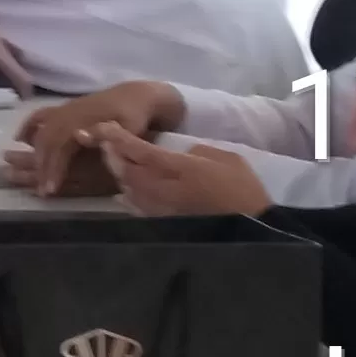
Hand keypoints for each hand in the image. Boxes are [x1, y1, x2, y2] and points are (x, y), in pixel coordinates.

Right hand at [9, 82, 185, 192]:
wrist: (137, 96)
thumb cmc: (135, 117)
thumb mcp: (129, 128)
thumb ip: (108, 134)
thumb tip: (80, 137)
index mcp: (84, 119)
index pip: (61, 146)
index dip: (54, 168)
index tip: (50, 190)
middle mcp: (69, 113)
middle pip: (48, 141)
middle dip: (42, 166)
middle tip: (42, 190)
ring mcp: (65, 109)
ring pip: (42, 131)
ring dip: (35, 153)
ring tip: (34, 175)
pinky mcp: (64, 109)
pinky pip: (40, 116)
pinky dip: (28, 126)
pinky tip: (19, 139)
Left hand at [92, 130, 268, 218]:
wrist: (252, 229)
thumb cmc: (243, 190)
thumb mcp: (226, 159)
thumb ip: (197, 153)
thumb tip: (180, 155)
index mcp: (181, 169)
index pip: (141, 152)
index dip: (119, 139)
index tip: (104, 127)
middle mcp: (165, 190)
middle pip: (128, 171)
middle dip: (113, 155)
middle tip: (104, 142)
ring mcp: (163, 209)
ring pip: (130, 190)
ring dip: (119, 174)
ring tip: (113, 161)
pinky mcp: (166, 224)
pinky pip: (139, 208)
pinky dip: (128, 197)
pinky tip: (124, 192)